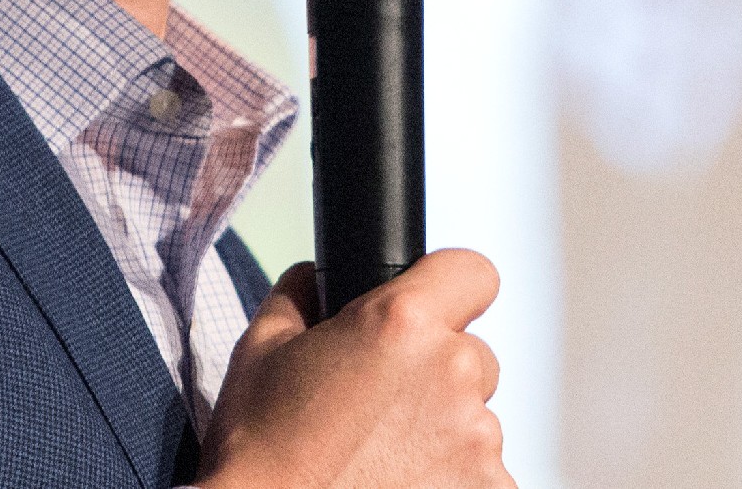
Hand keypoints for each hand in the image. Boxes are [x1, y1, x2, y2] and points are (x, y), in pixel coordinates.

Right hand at [195, 250, 509, 488]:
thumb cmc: (262, 452)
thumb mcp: (260, 351)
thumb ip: (300, 296)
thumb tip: (313, 278)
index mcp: (401, 323)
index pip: (472, 274)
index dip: (450, 291)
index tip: (434, 312)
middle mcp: (451, 374)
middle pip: (471, 355)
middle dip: (435, 375)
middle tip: (381, 409)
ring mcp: (477, 441)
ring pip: (475, 420)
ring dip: (441, 432)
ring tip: (382, 458)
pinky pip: (481, 473)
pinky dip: (451, 478)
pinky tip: (398, 484)